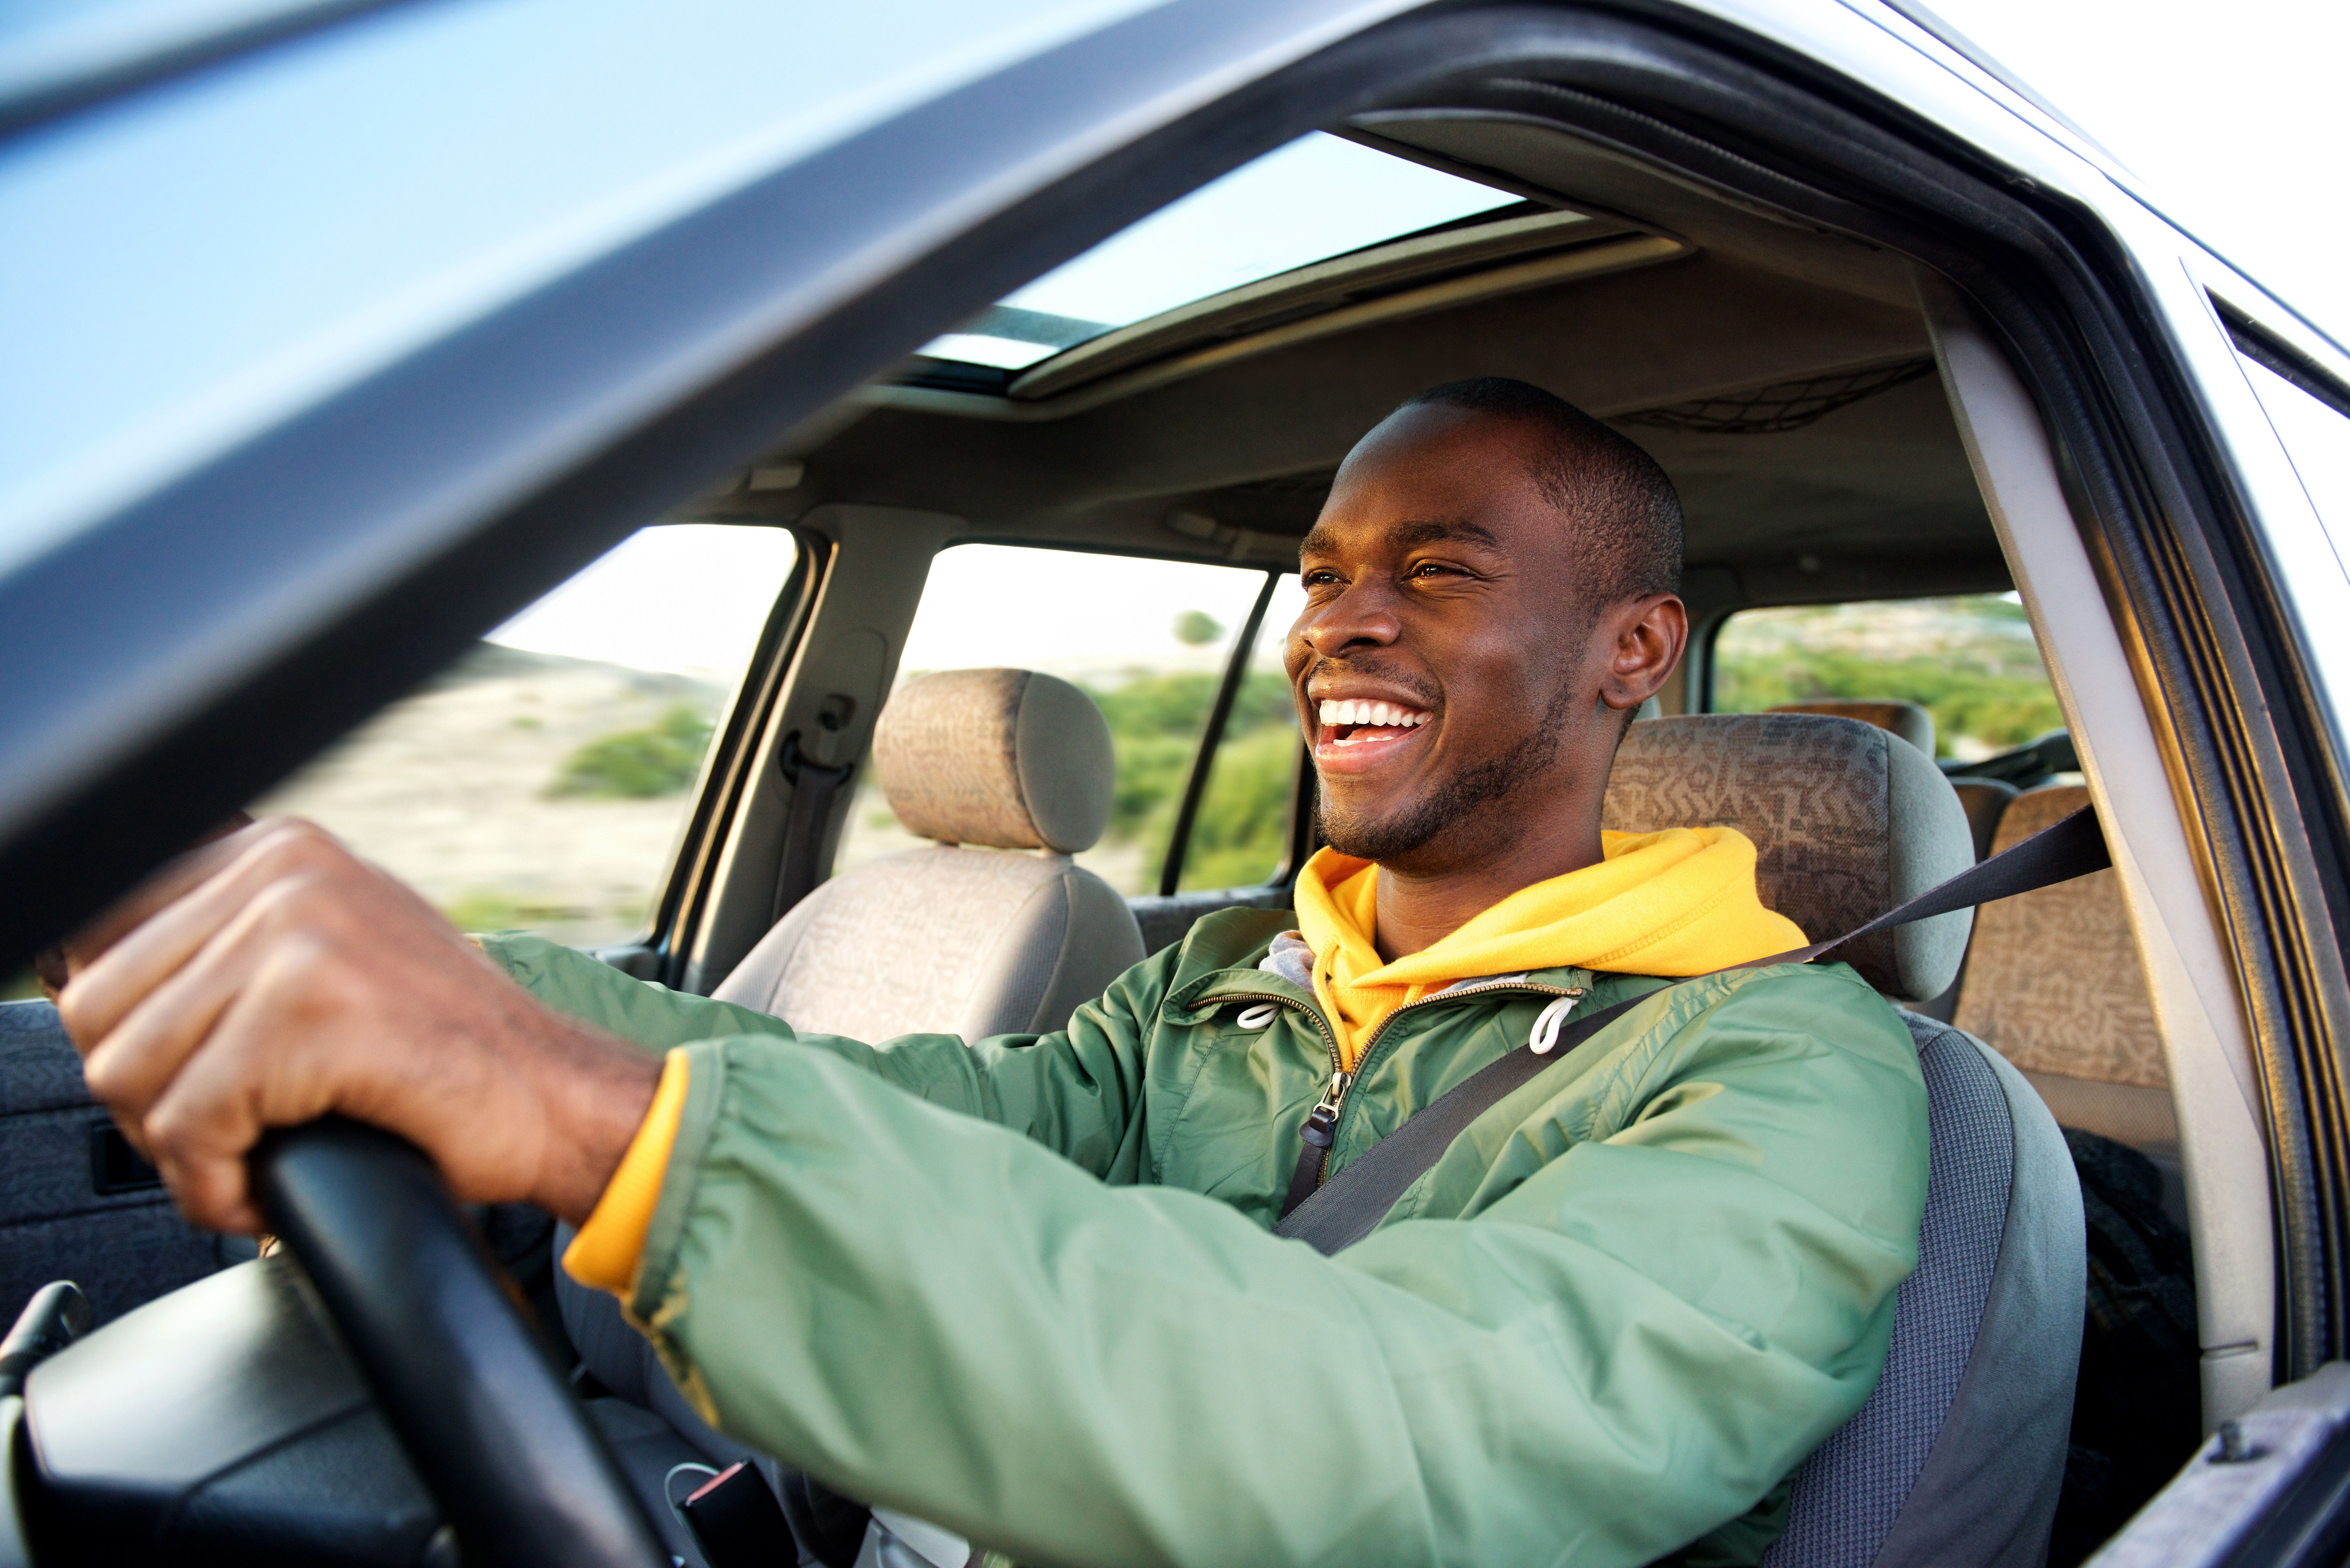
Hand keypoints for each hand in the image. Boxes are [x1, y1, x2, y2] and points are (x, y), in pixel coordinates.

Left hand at [55, 818, 661, 1232]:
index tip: (185, 1084)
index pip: (103, 936)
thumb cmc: (446, 1049)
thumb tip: (93, 978)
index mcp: (277, 849)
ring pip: (127, 1071)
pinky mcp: (306, 1015)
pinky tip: (262, 1191)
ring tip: (245, 1163)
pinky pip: (188, 1125)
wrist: (555, 1096)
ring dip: (177, 1151)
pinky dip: (212, 1186)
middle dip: (145, 1101)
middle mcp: (281, 872)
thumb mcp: (332, 955)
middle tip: (220, 1140)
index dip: (128, 1034)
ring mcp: (294, 936)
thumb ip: (232, 945)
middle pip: (99, 1009)